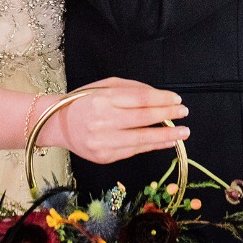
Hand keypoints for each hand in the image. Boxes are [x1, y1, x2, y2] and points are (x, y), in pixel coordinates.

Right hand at [39, 77, 189, 164]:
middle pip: (143, 118)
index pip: (140, 99)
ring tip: (182, 133)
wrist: (58, 124)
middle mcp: (103, 121)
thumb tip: (160, 97)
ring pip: (141, 139)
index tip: (177, 100)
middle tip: (184, 113)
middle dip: (167, 115)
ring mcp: (103, 141)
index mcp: (102, 99)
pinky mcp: (104, 156)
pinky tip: (165, 142)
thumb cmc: (84, 101)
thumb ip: (131, 89)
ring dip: (165, 136)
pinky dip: (152, 146)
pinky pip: (134, 151)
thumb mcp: (104, 86)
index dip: (161, 99)